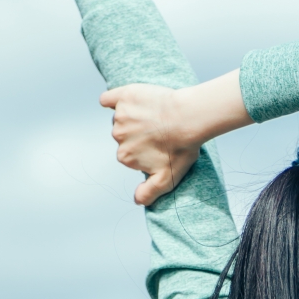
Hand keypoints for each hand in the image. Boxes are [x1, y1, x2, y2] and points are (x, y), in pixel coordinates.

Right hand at [102, 83, 204, 205]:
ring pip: (122, 118)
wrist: (190, 118)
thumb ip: (149, 192)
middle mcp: (118, 137)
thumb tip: (137, 201)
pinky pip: (109, 99)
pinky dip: (112, 100)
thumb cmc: (182, 148)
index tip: (159, 145)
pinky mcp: (124, 97)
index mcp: (125, 157)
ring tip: (156, 116)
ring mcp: (120, 116)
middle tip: (160, 130)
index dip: (144, 149)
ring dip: (135, 117)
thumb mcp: (168, 179)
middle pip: (124, 135)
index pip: (130, 153)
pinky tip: (124, 102)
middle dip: (139, 133)